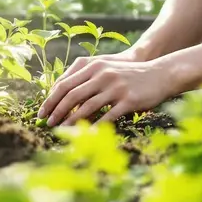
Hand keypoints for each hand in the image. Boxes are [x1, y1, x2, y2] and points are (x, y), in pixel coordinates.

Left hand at [37, 51, 177, 126]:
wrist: (160, 73)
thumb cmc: (129, 74)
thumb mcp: (106, 68)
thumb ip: (85, 77)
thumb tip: (60, 91)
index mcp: (94, 66)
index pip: (65, 83)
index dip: (51, 99)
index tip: (41, 111)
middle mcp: (102, 74)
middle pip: (72, 95)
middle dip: (56, 111)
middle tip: (46, 123)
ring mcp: (115, 87)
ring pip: (87, 107)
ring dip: (71, 121)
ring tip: (61, 130)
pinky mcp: (128, 100)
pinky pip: (107, 117)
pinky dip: (95, 127)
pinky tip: (86, 136)